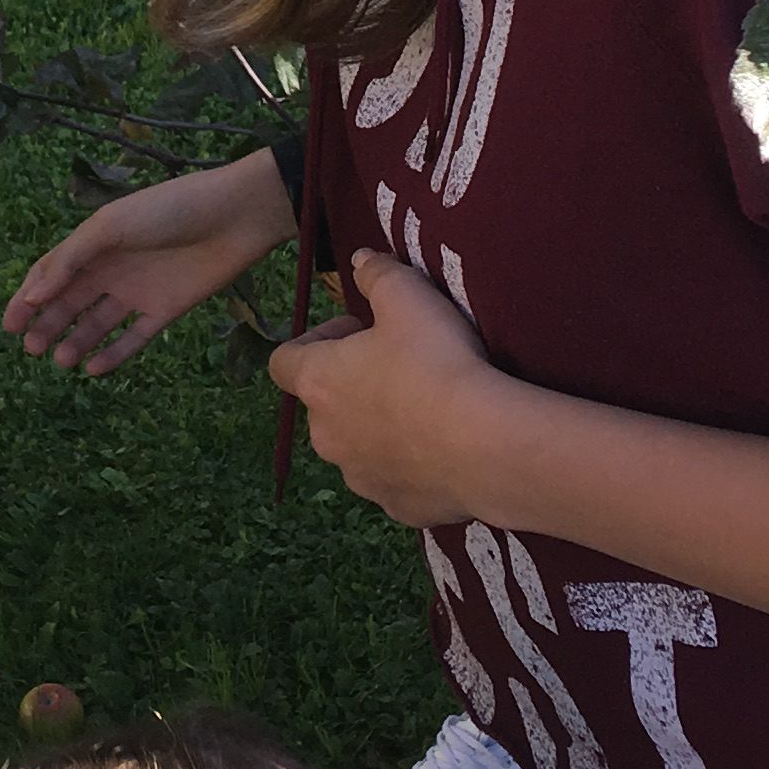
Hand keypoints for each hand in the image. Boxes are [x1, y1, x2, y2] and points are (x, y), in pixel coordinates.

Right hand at [2, 149, 294, 374]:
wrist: (234, 216)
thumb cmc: (169, 210)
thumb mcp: (111, 226)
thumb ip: (70, 261)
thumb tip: (30, 296)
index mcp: (94, 243)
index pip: (50, 274)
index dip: (27, 298)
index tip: (10, 326)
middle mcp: (113, 268)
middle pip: (70, 302)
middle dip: (48, 325)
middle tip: (33, 349)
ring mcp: (139, 290)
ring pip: (98, 323)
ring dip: (77, 341)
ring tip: (61, 360)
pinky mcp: (166, 310)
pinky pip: (134, 338)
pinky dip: (114, 354)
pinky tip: (94, 368)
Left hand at [270, 249, 513, 524]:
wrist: (485, 446)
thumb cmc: (436, 362)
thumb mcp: (408, 298)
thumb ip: (378, 274)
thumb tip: (360, 259)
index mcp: (317, 384)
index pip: (283, 361)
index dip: (315, 341)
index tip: (358, 330)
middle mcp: (326, 436)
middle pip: (325, 404)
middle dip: (355, 384)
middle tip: (402, 364)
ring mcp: (360, 478)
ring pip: (359, 446)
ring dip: (381, 427)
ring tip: (429, 407)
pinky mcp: (398, 508)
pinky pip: (398, 480)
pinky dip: (413, 465)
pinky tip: (449, 446)